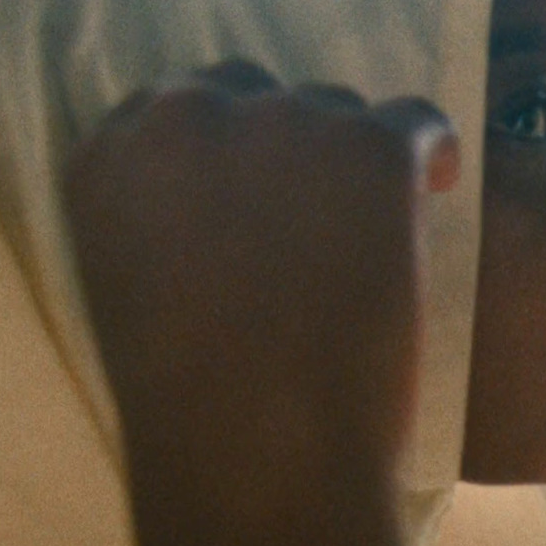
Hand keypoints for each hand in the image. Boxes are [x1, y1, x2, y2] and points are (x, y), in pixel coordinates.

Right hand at [64, 61, 458, 545]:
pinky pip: (415, 118)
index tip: (259, 184)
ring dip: (354, 158)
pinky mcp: (367, 146)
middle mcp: (186, 120)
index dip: (228, 144)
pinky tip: (434, 188)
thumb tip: (237, 216)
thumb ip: (172, 232)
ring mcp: (281, 124)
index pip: (171, 107)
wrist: (264, 449)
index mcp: (111, 163)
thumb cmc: (201, 412)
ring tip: (372, 230)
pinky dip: (430, 150)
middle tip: (323, 211)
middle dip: (291, 145)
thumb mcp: (144, 302)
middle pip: (258, 96)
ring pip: (337, 109)